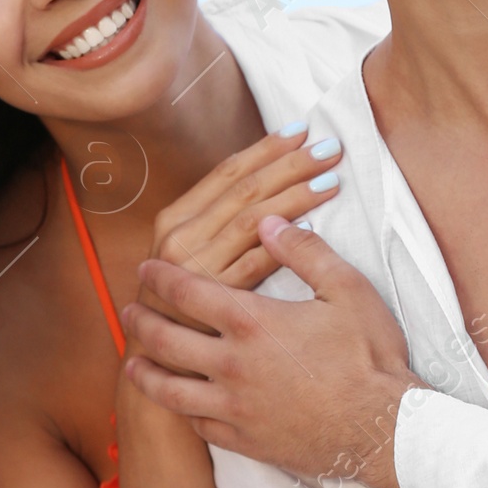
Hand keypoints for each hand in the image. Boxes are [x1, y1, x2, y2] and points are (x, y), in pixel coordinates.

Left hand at [122, 219, 419, 487]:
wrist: (384, 429)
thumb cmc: (370, 357)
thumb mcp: (347, 289)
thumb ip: (304, 250)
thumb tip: (269, 221)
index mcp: (252, 322)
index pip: (189, 292)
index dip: (161, 278)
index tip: (146, 269)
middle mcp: (232, 365)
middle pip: (167, 341)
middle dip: (141, 323)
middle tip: (128, 311)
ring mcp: (235, 408)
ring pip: (172, 391)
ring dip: (147, 373)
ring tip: (133, 363)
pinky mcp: (246, 440)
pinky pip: (199, 426)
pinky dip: (182, 412)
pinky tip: (180, 405)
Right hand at [149, 125, 340, 288]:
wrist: (157, 356)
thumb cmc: (181, 300)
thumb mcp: (187, 251)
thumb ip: (217, 218)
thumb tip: (266, 177)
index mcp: (175, 218)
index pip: (227, 172)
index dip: (266, 149)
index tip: (301, 131)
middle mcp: (182, 237)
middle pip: (245, 190)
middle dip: (291, 165)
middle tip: (329, 149)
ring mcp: (197, 268)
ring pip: (254, 220)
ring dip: (296, 196)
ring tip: (330, 181)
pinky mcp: (217, 298)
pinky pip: (256, 263)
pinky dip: (284, 243)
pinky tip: (311, 224)